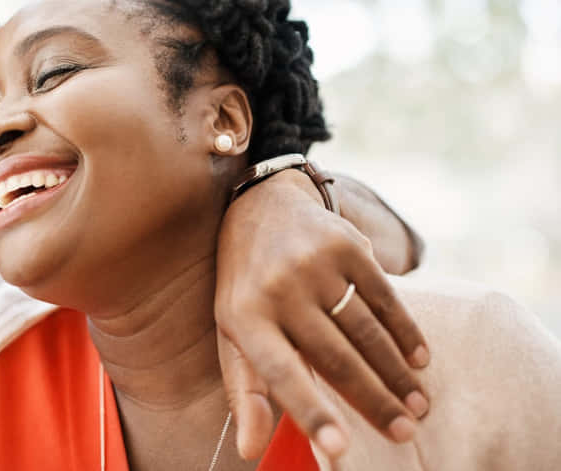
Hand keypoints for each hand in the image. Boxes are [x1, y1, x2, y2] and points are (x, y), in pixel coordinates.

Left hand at [214, 170, 429, 460]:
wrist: (262, 205)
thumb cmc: (247, 286)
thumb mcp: (232, 333)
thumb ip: (246, 390)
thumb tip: (252, 451)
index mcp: (244, 317)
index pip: (279, 373)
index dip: (310, 412)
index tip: (339, 449)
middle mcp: (277, 289)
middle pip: (336, 357)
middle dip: (375, 402)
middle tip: (404, 434)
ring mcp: (313, 264)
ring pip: (366, 331)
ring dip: (397, 373)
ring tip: (418, 405)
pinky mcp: (346, 245)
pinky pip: (384, 297)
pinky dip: (405, 331)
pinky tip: (419, 359)